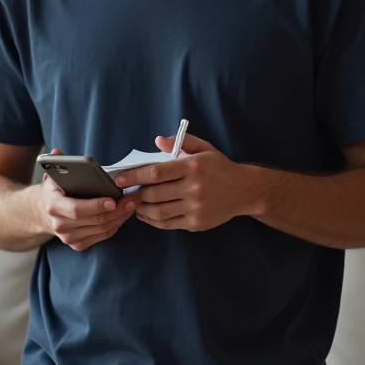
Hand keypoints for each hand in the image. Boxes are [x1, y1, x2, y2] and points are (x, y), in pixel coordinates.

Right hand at [39, 148, 136, 250]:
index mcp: (53, 206)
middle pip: (95, 220)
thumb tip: (57, 152)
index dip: (96, 206)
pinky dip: (116, 225)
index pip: (77, 209)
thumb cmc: (56, 192)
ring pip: (102, 229)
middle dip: (117, 210)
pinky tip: (124, 214)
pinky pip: (102, 236)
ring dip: (120, 217)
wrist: (45, 214)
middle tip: (132, 198)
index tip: (113, 200)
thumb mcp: (52, 176)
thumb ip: (55, 163)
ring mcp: (69, 237)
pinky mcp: (78, 244)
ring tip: (132, 204)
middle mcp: (60, 225)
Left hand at [114, 134, 254, 231]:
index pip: (156, 172)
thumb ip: (180, 142)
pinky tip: (146, 214)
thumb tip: (157, 141)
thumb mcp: (203, 148)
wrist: (244, 191)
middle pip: (154, 194)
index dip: (134, 176)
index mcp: (192, 167)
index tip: (119, 178)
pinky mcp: (196, 223)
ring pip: (158, 212)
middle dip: (135, 193)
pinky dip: (152, 220)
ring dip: (141, 209)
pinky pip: (168, 224)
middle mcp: (194, 188)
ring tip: (134, 203)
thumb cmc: (219, 167)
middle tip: (125, 192)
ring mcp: (195, 208)